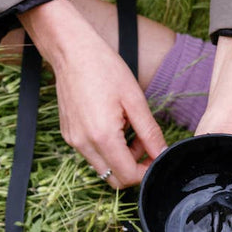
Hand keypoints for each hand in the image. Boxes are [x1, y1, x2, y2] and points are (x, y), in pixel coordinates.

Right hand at [20, 0, 165, 188]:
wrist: (72, 52)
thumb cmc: (105, 69)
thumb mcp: (135, 100)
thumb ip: (150, 132)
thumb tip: (162, 154)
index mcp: (102, 136)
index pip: (127, 175)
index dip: (146, 172)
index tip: (157, 158)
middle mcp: (84, 144)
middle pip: (113, 179)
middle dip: (133, 169)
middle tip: (146, 145)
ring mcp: (73, 141)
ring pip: (102, 167)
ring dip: (120, 158)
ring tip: (130, 129)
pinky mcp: (69, 135)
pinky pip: (91, 154)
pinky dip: (106, 148)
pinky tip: (114, 124)